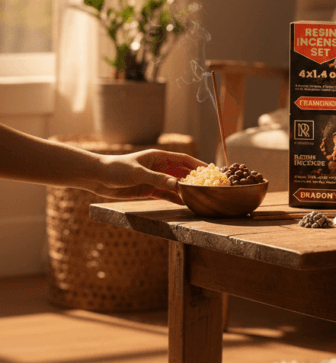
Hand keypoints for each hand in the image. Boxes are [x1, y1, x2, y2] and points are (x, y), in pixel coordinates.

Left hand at [86, 149, 206, 204]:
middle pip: (181, 173)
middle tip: (208, 187)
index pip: (183, 159)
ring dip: (185, 190)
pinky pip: (166, 195)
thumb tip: (177, 185)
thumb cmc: (116, 169)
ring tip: (198, 198)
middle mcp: (159, 167)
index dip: (197, 165)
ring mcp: (154, 179)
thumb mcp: (138, 173)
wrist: (98, 178)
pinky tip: (184, 204)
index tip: (210, 171)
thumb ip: (157, 179)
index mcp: (158, 157)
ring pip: (175, 185)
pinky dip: (175, 199)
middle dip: (194, 179)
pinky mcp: (148, 190)